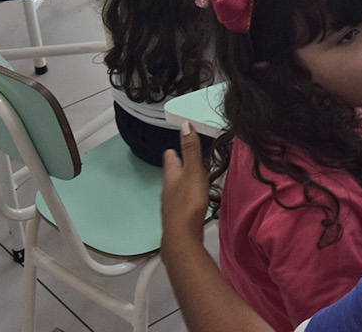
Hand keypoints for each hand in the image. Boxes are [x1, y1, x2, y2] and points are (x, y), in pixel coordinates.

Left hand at [160, 122, 209, 243]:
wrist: (181, 236)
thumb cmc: (188, 201)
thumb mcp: (193, 171)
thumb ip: (190, 149)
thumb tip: (184, 124)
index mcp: (171, 174)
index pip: (169, 157)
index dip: (173, 150)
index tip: (176, 145)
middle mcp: (167, 188)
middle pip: (171, 173)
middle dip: (178, 165)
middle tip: (187, 159)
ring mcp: (170, 203)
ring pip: (175, 187)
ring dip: (183, 181)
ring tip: (193, 177)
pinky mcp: (176, 215)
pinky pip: (180, 199)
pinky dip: (186, 195)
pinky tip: (193, 199)